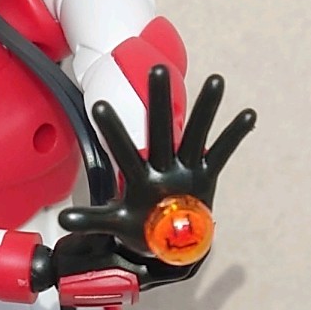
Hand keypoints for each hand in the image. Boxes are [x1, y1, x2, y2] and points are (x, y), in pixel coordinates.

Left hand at [57, 66, 255, 283]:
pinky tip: (249, 115)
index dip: (112, 129)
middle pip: (160, 128)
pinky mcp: (205, 175)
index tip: (99, 104)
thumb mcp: (115, 223)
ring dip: (206, 108)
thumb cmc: (140, 228)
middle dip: (159, 100)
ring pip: (196, 132)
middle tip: (156, 67)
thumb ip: (92, 219)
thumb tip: (62, 222)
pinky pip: (222, 153)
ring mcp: (185, 168)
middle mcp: (161, 165)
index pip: (123, 148)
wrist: (166, 242)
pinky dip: (235, 135)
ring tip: (216, 81)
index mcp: (139, 177)